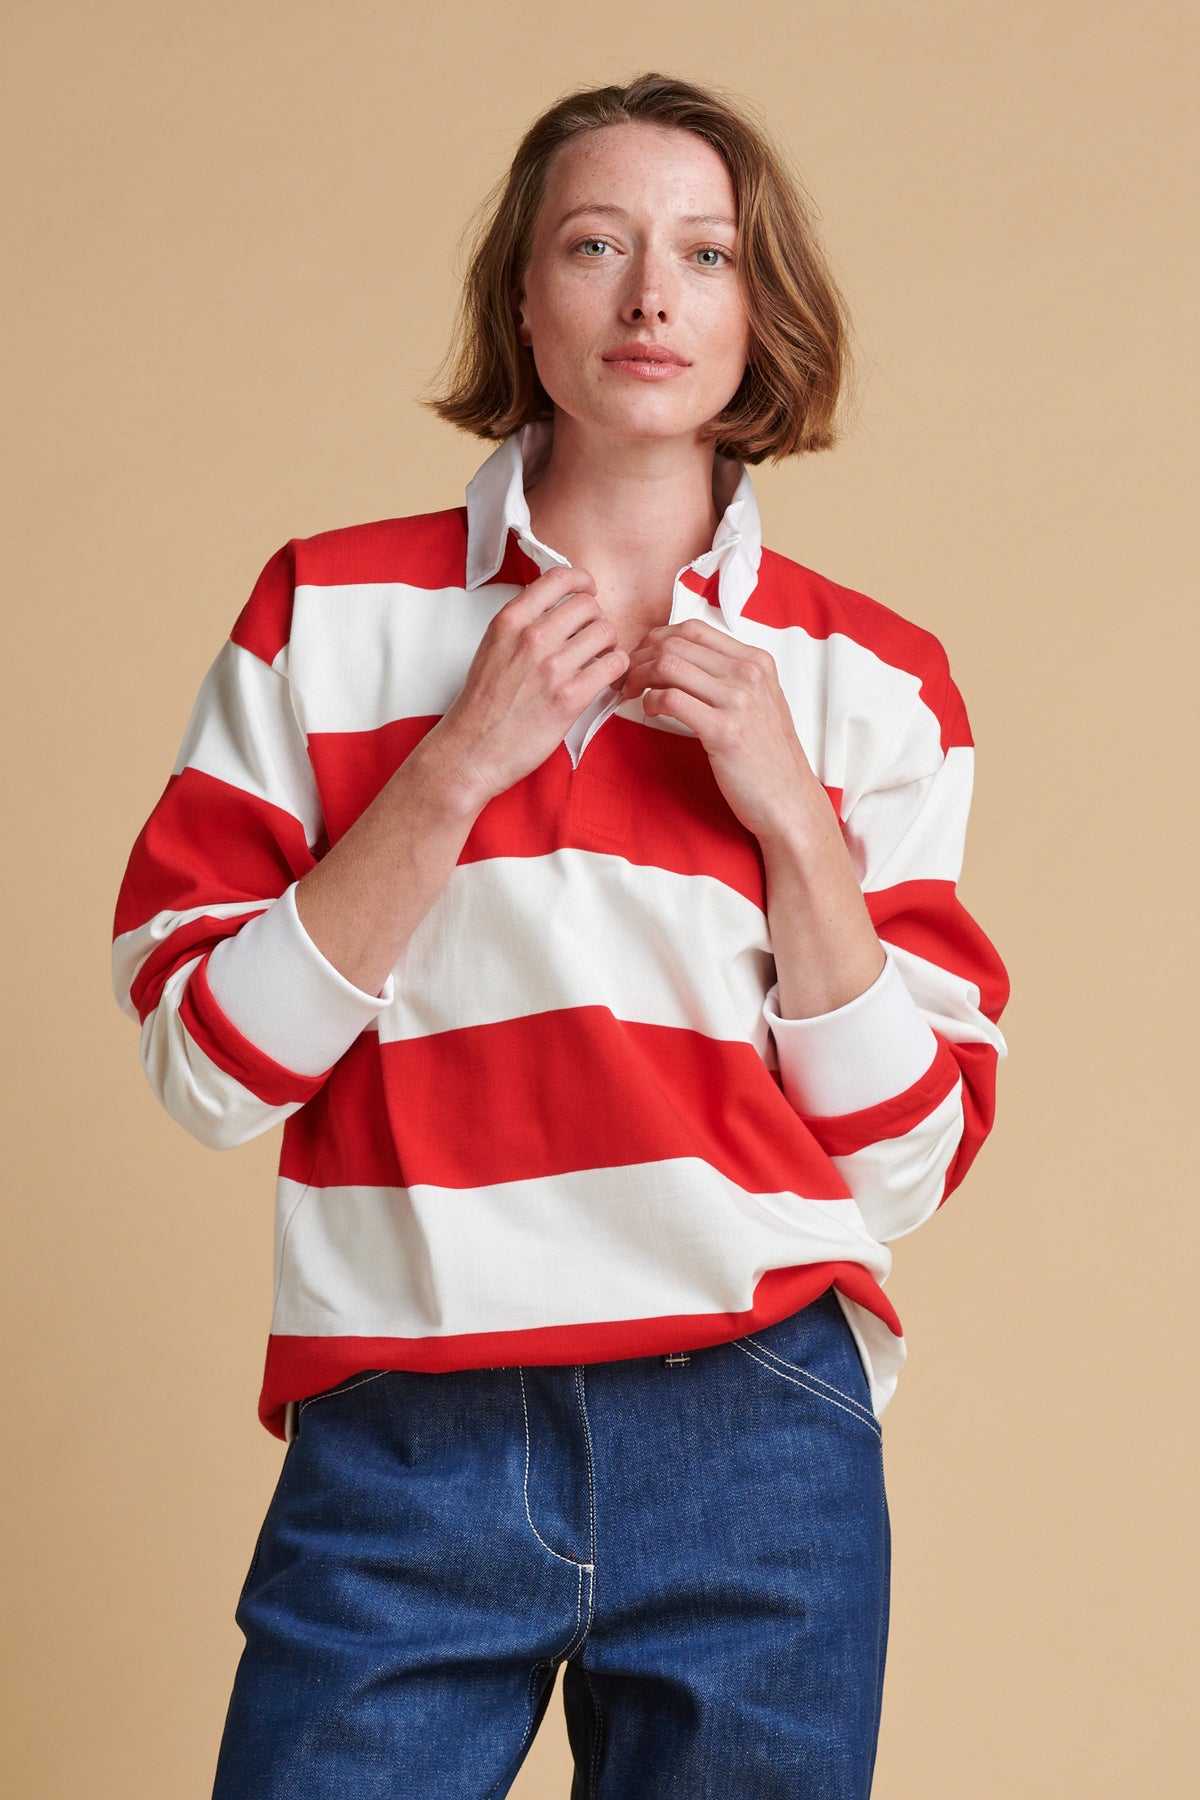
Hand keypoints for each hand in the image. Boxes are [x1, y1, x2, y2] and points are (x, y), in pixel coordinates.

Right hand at [428, 565, 628, 807]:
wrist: (471, 750)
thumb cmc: (481, 705)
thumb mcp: (492, 648)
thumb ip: (521, 625)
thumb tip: (553, 611)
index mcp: (510, 621)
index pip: (559, 578)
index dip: (582, 582)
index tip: (587, 592)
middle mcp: (532, 638)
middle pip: (588, 605)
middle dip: (596, 619)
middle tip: (592, 638)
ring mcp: (552, 667)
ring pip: (606, 632)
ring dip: (609, 645)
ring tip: (600, 659)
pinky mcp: (571, 697)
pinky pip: (614, 666)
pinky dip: (617, 670)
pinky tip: (605, 679)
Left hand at [621, 619, 822, 840]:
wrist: (788, 798)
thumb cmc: (767, 755)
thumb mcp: (759, 701)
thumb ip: (729, 676)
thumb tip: (681, 659)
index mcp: (757, 661)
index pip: (694, 629)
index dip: (657, 639)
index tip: (643, 658)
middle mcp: (750, 674)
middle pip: (676, 644)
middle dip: (641, 658)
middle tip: (628, 678)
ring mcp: (739, 700)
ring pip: (668, 665)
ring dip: (639, 677)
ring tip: (632, 693)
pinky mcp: (724, 730)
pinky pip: (672, 698)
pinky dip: (651, 701)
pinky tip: (650, 711)